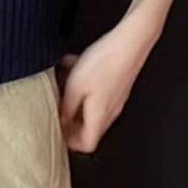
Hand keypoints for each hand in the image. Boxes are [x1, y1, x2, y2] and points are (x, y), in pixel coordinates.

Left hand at [54, 12, 159, 153]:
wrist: (129, 44)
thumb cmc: (105, 63)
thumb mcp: (75, 85)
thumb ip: (67, 106)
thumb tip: (61, 119)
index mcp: (99, 115)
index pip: (87, 144)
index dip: (71, 142)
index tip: (59, 130)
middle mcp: (110, 110)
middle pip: (89, 126)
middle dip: (71, 118)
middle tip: (59, 106)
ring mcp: (115, 97)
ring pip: (91, 106)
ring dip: (76, 97)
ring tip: (64, 81)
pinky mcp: (117, 84)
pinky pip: (97, 90)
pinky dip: (84, 83)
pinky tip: (76, 65)